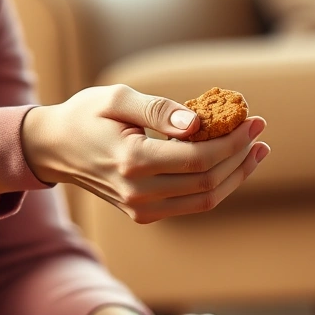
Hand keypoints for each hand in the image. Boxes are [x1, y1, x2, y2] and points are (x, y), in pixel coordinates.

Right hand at [22, 85, 268, 223]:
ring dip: (237, 175)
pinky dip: (218, 186)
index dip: (232, 140)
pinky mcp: (145, 215)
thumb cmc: (86, 115)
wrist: (55, 148)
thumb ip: (158, 110)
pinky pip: (192, 205)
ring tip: (258, 149)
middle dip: (240, 154)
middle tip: (259, 128)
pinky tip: (234, 163)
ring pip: (205, 200)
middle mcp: (138, 193)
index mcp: (131, 161)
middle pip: (208, 181)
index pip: (198, 158)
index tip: (252, 119)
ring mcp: (142, 209)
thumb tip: (198, 124)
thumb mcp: (117, 98)